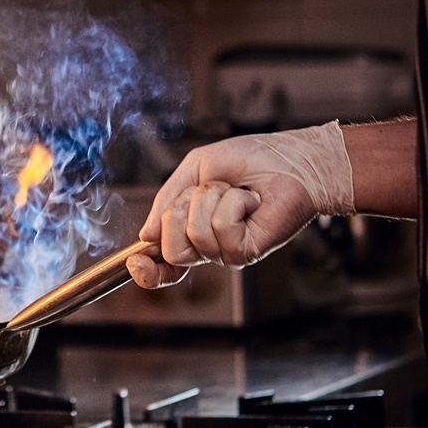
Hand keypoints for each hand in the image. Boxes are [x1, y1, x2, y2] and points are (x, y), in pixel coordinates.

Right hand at [128, 123, 354, 288]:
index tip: (136, 262)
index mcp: (193, 231)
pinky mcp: (247, 251)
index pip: (163, 263)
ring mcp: (228, 252)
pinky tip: (250, 200)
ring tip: (236, 191)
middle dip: (180, 211)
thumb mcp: (195, 170)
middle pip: (171, 250)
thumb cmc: (251, 159)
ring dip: (211, 199)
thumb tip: (144, 237)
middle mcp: (209, 246)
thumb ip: (165, 201)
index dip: (146, 269)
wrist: (291, 159)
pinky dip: (233, 203)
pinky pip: (220, 230)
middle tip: (206, 192)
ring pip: (194, 235)